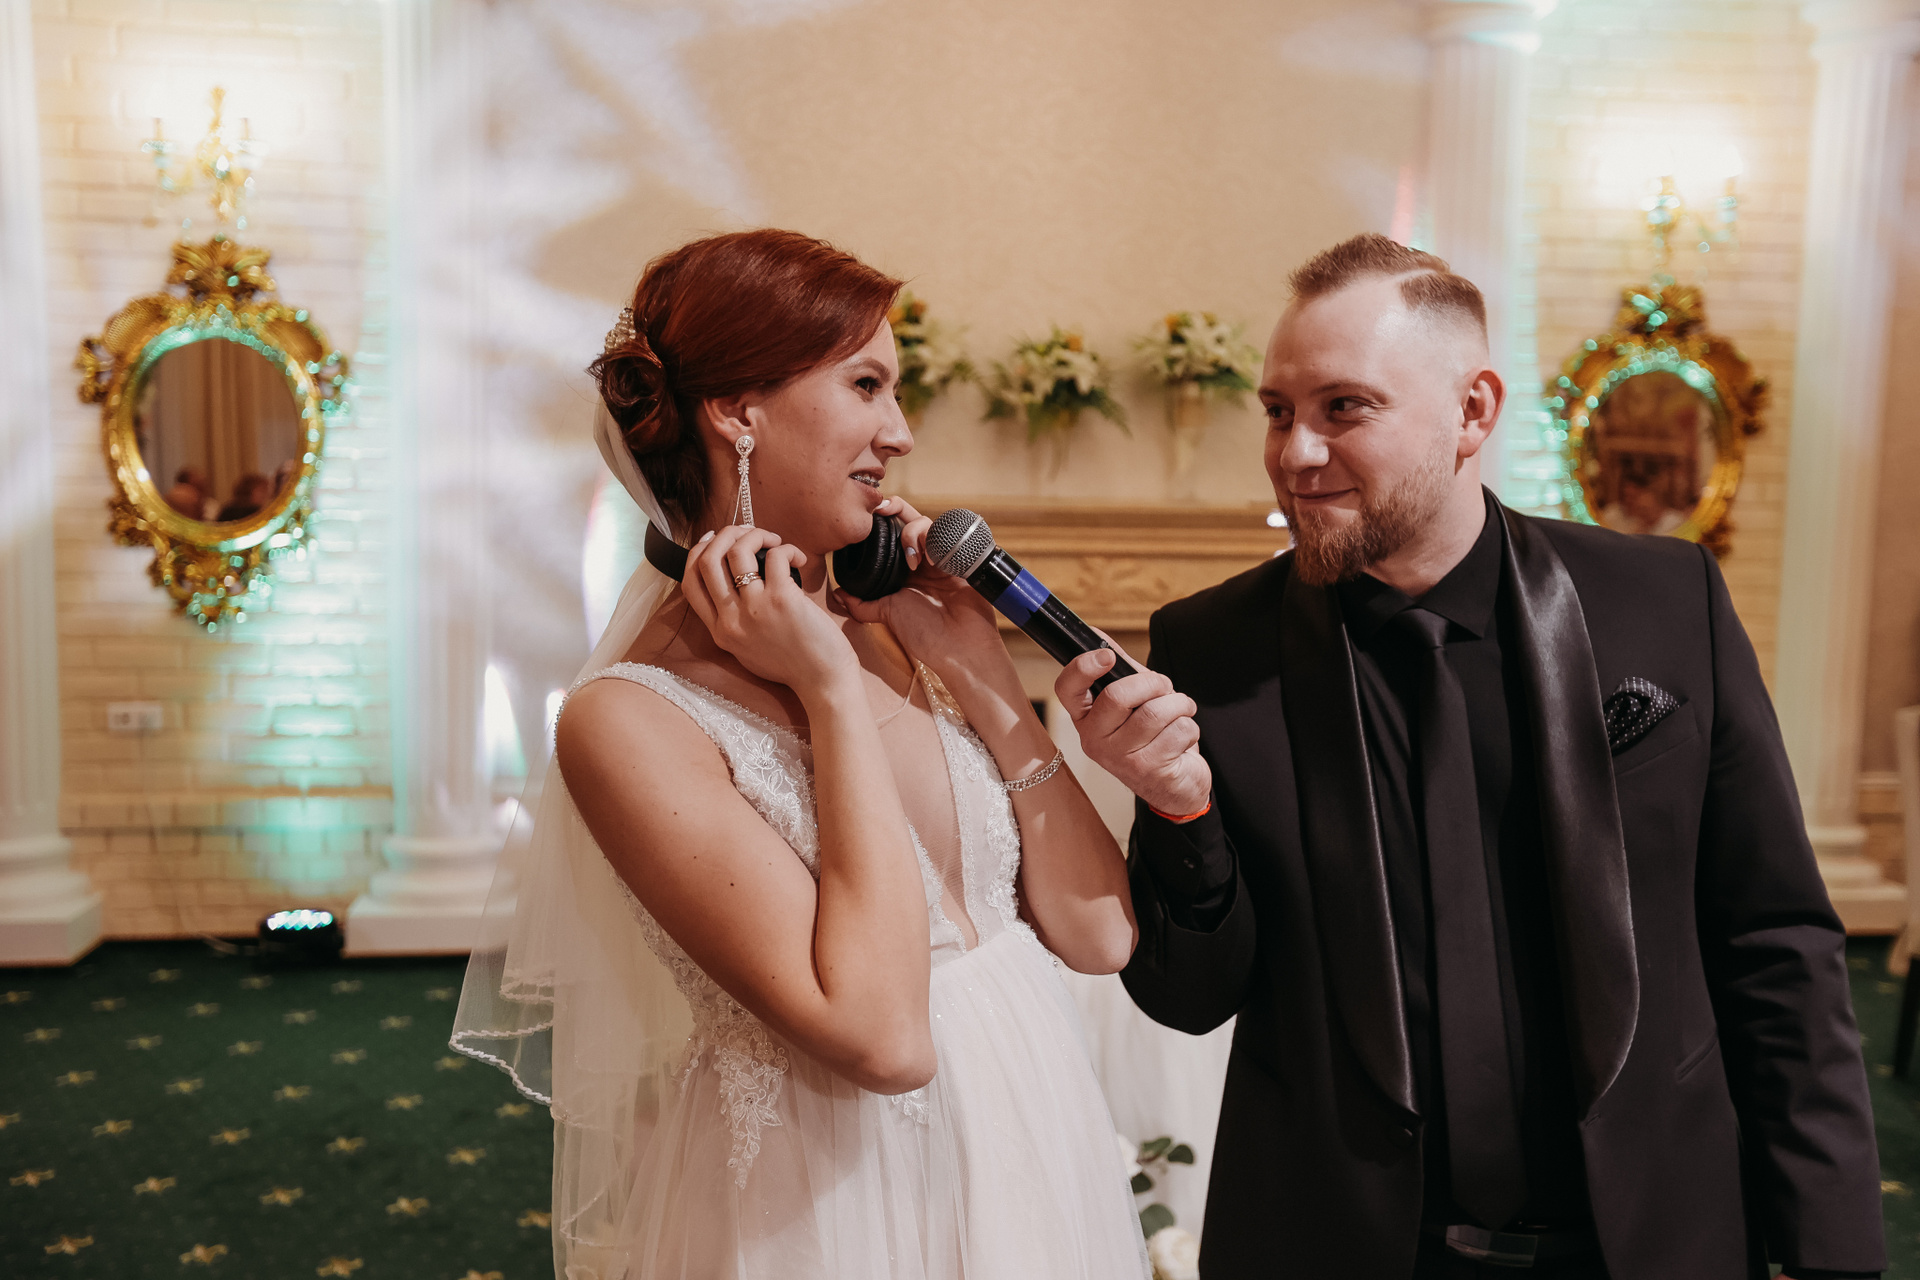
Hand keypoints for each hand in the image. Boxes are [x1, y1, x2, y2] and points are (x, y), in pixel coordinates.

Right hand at [682, 525, 858, 696]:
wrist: (823, 683)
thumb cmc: (794, 664)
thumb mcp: (748, 649)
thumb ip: (735, 621)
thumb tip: (735, 581)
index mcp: (720, 632)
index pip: (689, 583)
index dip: (697, 553)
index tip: (713, 539)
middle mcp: (731, 620)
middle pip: (706, 561)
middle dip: (725, 534)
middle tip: (748, 533)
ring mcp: (755, 609)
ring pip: (736, 551)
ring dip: (754, 535)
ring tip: (774, 541)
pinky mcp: (782, 599)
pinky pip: (775, 556)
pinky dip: (787, 549)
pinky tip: (799, 559)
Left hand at [831, 497, 1009, 681]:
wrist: (960, 649)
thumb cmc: (926, 635)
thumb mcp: (888, 615)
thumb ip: (863, 605)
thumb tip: (839, 594)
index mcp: (906, 570)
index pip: (893, 534)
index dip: (883, 520)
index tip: (871, 515)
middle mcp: (925, 560)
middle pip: (912, 520)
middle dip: (898, 510)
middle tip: (885, 510)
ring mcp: (944, 559)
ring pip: (930, 524)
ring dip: (916, 531)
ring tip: (913, 559)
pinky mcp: (963, 560)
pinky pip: (951, 536)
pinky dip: (938, 539)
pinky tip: (930, 558)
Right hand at [1055, 645, 1210, 816]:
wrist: (1174, 786)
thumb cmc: (1152, 736)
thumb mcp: (1133, 699)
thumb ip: (1118, 668)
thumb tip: (1095, 633)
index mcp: (1085, 717)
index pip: (1067, 689)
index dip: (1083, 667)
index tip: (1107, 656)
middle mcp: (1094, 739)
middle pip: (1117, 695)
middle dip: (1153, 683)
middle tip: (1165, 688)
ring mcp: (1119, 758)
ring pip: (1155, 712)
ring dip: (1179, 704)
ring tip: (1181, 710)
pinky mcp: (1148, 770)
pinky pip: (1178, 731)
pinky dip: (1190, 727)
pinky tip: (1183, 738)